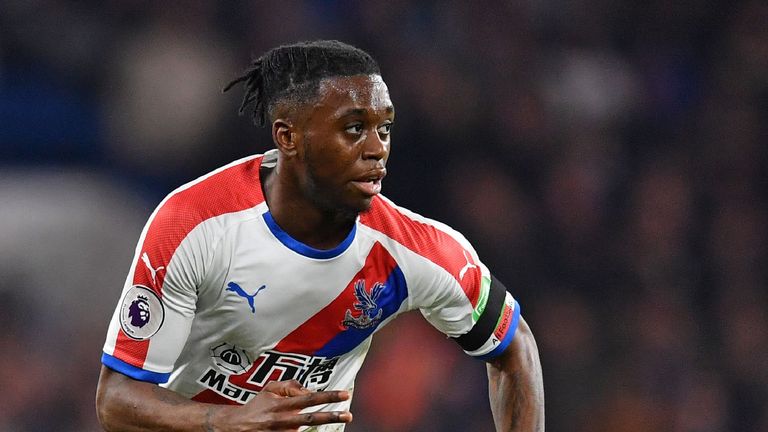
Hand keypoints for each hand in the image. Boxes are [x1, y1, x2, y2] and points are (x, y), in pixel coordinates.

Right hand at [212, 380, 352, 430]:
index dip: (327, 396)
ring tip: (338, 421)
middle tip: (348, 415)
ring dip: (321, 426)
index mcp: (281, 404)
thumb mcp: (270, 389)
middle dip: (331, 416)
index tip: (344, 395)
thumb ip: (290, 385)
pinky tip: (320, 431)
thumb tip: (308, 390)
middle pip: (310, 418)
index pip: (309, 398)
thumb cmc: (256, 406)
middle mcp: (282, 419)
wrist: (236, 426)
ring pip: (305, 430)